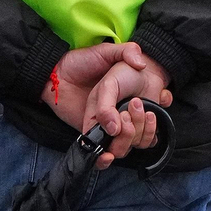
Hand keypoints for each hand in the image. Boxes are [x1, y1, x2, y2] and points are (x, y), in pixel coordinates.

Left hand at [41, 42, 172, 167]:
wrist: (56, 70)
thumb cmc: (81, 60)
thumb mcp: (107, 52)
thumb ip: (127, 51)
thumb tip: (142, 66)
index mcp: (125, 98)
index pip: (146, 117)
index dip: (152, 120)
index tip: (154, 109)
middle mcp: (117, 114)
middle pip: (137, 134)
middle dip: (142, 128)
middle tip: (138, 109)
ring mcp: (103, 125)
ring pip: (123, 145)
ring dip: (127, 141)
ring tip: (125, 123)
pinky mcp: (88, 133)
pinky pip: (100, 152)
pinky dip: (104, 159)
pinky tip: (107, 155)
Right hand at [84, 65, 161, 168]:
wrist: (147, 70)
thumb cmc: (123, 74)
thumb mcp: (108, 86)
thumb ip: (104, 108)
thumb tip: (112, 130)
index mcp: (95, 119)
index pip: (93, 147)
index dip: (100, 156)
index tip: (109, 156)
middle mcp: (110, 128)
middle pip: (117, 149)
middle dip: (126, 133)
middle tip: (127, 112)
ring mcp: (127, 129)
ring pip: (134, 144)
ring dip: (140, 125)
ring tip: (139, 104)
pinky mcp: (142, 129)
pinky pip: (148, 141)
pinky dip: (151, 128)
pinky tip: (150, 112)